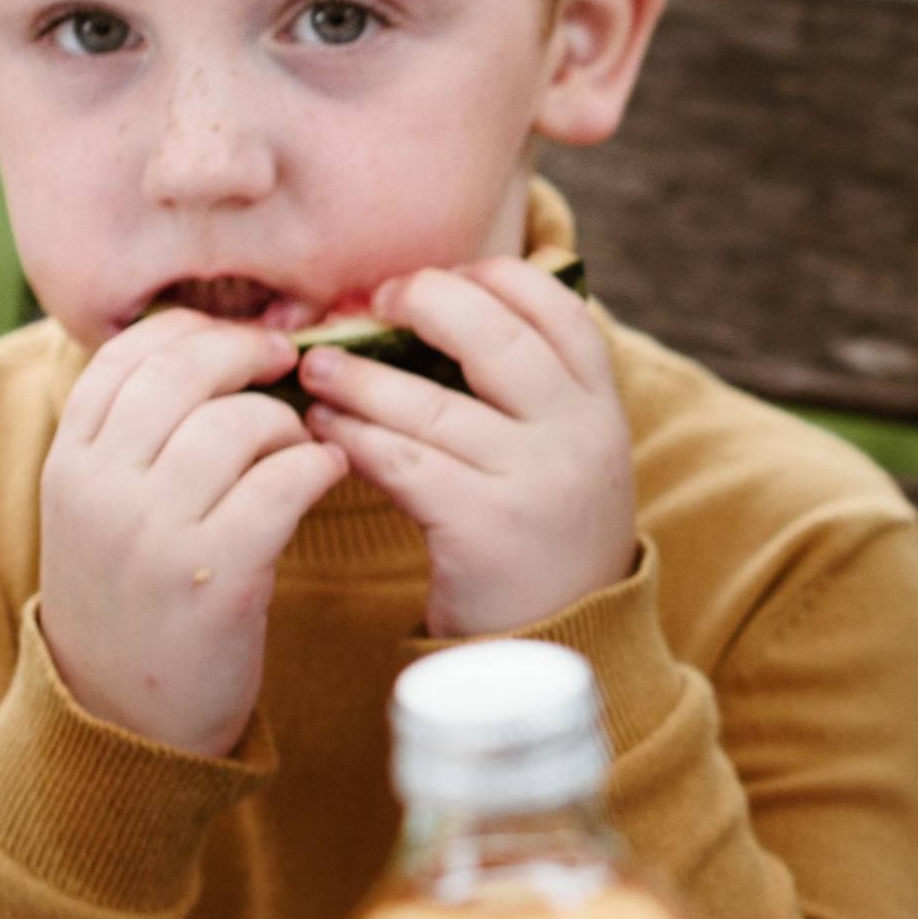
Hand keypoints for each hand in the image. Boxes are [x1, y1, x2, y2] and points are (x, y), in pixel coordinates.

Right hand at [40, 311, 349, 755]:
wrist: (127, 717)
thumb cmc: (137, 596)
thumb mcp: (101, 510)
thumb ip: (133, 438)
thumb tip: (207, 347)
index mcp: (70, 463)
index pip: (126, 353)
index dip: (195, 329)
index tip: (241, 339)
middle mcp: (101, 489)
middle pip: (184, 370)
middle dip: (249, 353)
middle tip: (288, 366)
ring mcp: (154, 534)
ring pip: (240, 423)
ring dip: (290, 423)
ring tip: (301, 447)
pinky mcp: (216, 577)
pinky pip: (283, 483)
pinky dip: (319, 466)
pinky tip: (328, 475)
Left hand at [298, 258, 634, 636]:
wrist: (560, 640)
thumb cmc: (542, 530)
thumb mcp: (565, 452)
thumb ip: (527, 389)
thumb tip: (431, 304)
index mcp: (600, 406)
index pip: (556, 306)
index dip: (489, 278)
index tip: (435, 280)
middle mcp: (580, 436)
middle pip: (494, 334)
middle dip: (420, 303)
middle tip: (366, 305)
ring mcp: (538, 481)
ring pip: (430, 402)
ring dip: (358, 376)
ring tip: (316, 370)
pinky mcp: (486, 527)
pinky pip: (402, 463)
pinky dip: (351, 438)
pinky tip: (323, 431)